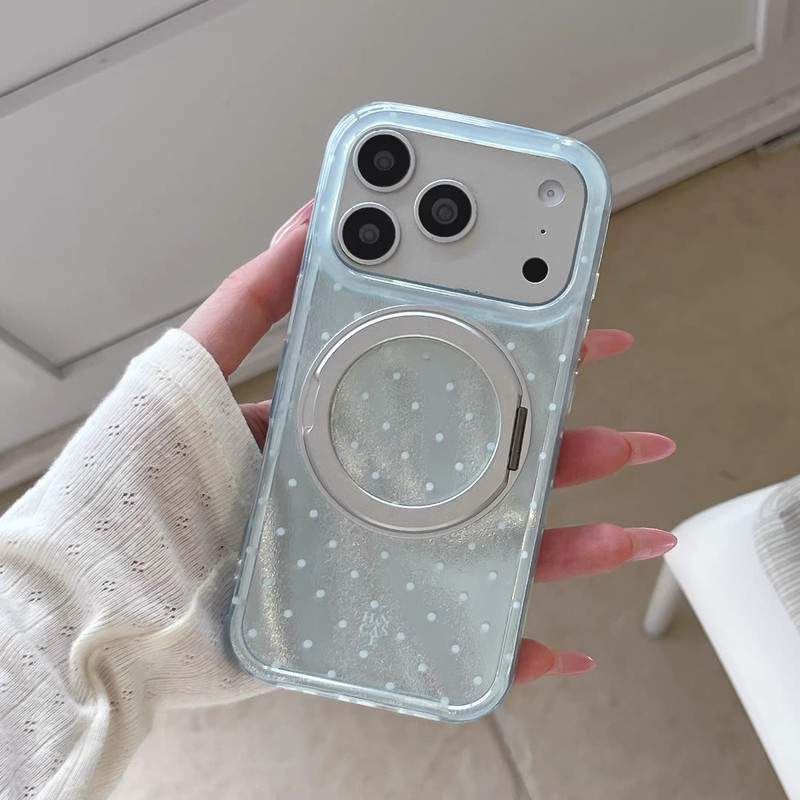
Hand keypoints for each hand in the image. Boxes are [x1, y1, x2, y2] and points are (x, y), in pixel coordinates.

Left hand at [183, 200, 675, 684]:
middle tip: (626, 439)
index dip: (511, 364)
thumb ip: (249, 300)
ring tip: (629, 534)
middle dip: (567, 453)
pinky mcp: (367, 621)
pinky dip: (511, 648)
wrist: (98, 602)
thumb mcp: (189, 375)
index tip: (569, 337)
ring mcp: (374, 558)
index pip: (444, 391)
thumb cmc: (135, 490)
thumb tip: (307, 222)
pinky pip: (454, 639)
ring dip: (568, 545)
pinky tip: (556, 645)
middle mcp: (367, 494)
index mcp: (341, 431)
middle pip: (484, 473)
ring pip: (490, 552)